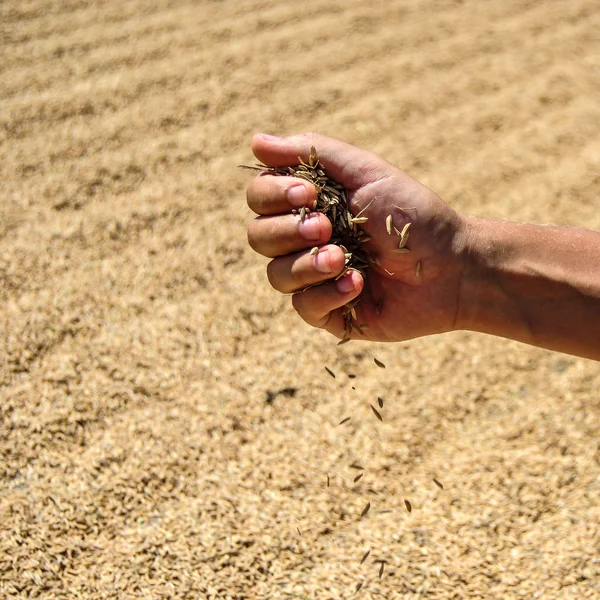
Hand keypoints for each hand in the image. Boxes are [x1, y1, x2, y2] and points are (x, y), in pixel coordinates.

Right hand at [246, 132, 468, 341]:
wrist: (452, 267)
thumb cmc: (413, 215)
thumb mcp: (366, 172)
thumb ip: (312, 153)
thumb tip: (255, 141)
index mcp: (309, 204)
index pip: (259, 197)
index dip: (271, 196)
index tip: (307, 194)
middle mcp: (305, 240)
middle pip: (258, 237)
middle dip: (289, 232)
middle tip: (326, 228)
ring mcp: (314, 278)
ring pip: (275, 275)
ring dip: (307, 265)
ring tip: (343, 258)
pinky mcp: (328, 312)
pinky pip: (302, 306)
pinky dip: (327, 294)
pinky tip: (359, 285)